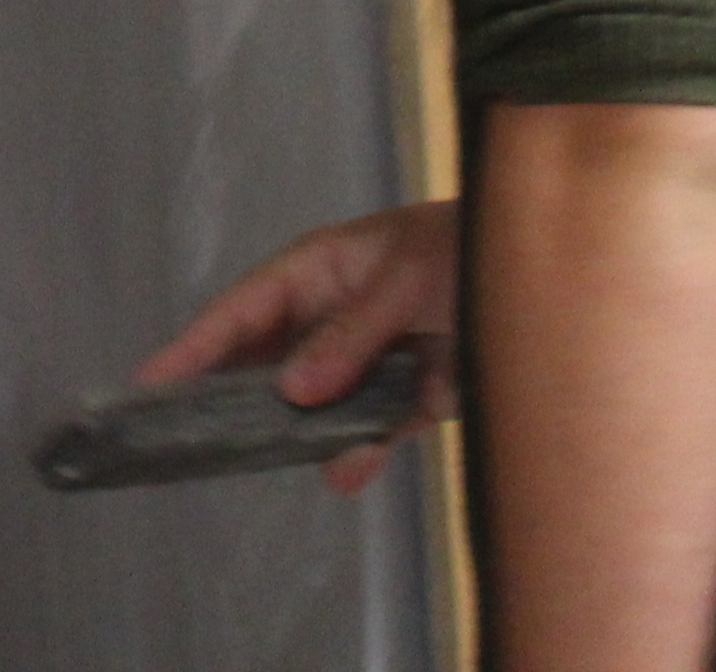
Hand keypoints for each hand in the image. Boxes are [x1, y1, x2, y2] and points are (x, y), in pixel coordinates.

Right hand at [136, 199, 461, 495]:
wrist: (564, 282)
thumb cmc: (474, 248)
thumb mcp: (409, 278)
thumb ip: (352, 334)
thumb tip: (293, 389)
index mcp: (321, 269)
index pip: (243, 310)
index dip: (195, 346)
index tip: (150, 383)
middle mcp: (336, 316)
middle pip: (271, 364)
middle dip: (247, 401)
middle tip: (210, 441)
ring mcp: (371, 359)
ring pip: (318, 408)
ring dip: (315, 435)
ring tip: (318, 459)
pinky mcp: (409, 396)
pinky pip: (370, 430)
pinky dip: (364, 450)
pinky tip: (355, 466)